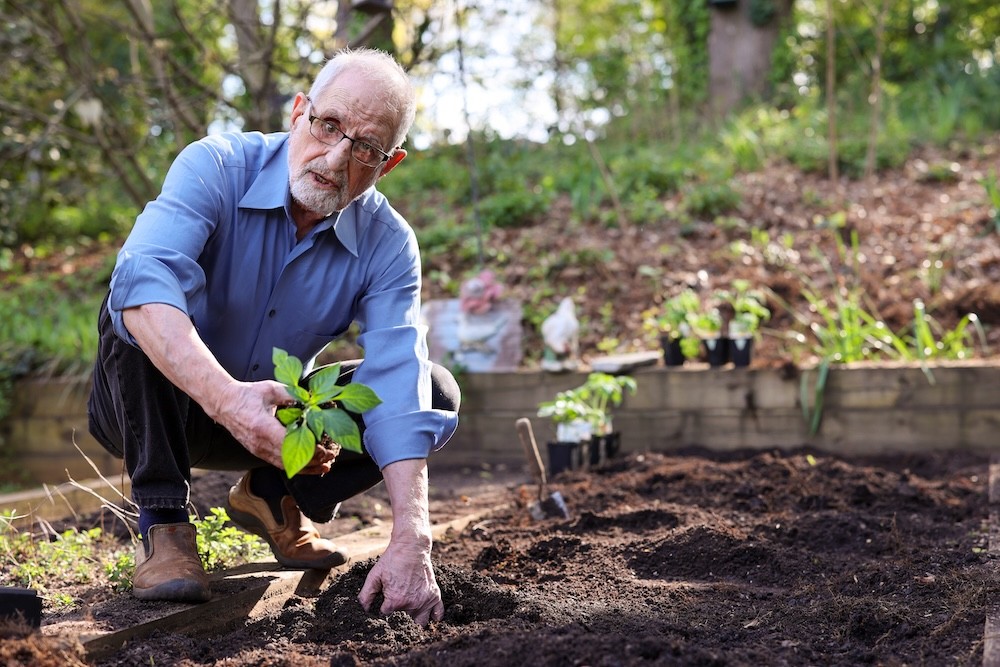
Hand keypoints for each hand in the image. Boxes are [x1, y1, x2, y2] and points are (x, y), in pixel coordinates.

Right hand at [212, 380, 332, 473]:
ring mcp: (257, 450)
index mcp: (263, 427)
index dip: (310, 451)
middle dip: (313, 461)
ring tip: (325, 467)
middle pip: (290, 460)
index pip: (290, 445)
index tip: (326, 450)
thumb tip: (313, 400)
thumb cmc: (247, 394)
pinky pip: (278, 463)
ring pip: (285, 466)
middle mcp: (259, 443)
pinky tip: (308, 466)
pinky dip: (295, 467)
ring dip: (306, 468)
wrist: (223, 403)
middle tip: (331, 457)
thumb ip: (292, 395)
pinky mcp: (257, 452)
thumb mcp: (271, 389)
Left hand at [358, 539, 443, 626]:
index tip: (382, 604)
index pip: (387, 617)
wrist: (411, 546)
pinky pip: (437, 614)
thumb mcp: (374, 576)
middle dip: (398, 618)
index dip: (382, 611)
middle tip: (395, 607)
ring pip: (420, 623)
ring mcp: (425, 600)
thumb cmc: (392, 560)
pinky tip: (428, 615)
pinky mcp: (435, 595)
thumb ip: (366, 595)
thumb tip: (363, 610)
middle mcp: (412, 604)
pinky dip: (433, 617)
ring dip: (414, 621)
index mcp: (396, 601)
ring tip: (409, 613)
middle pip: (404, 622)